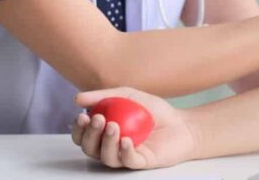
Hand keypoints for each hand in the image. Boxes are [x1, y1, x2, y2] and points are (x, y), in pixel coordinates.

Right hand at [70, 86, 196, 169]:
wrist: (182, 124)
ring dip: (106, 142)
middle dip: (90, 135)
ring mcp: (125, 156)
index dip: (79, 129)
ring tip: (113, 126)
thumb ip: (103, 96)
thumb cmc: (154, 110)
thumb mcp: (128, 95)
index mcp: (104, 133)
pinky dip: (125, 151)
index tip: (83, 115)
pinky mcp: (141, 163)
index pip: (84, 135)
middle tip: (97, 119)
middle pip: (90, 148)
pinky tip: (126, 140)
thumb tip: (77, 99)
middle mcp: (111, 147)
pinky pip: (128, 161)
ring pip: (106, 157)